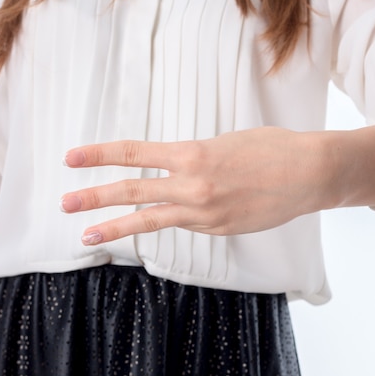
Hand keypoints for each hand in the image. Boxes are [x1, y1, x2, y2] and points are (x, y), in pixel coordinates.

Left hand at [60, 127, 336, 244]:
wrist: (309, 173)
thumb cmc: (272, 149)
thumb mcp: (225, 143)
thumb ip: (195, 158)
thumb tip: (177, 170)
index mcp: (193, 152)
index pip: (134, 153)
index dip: (100, 155)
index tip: (72, 158)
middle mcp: (192, 184)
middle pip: (132, 190)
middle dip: (94, 196)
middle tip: (64, 202)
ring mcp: (204, 211)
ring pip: (150, 218)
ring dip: (115, 226)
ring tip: (86, 233)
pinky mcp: (217, 229)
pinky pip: (184, 225)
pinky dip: (166, 222)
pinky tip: (153, 224)